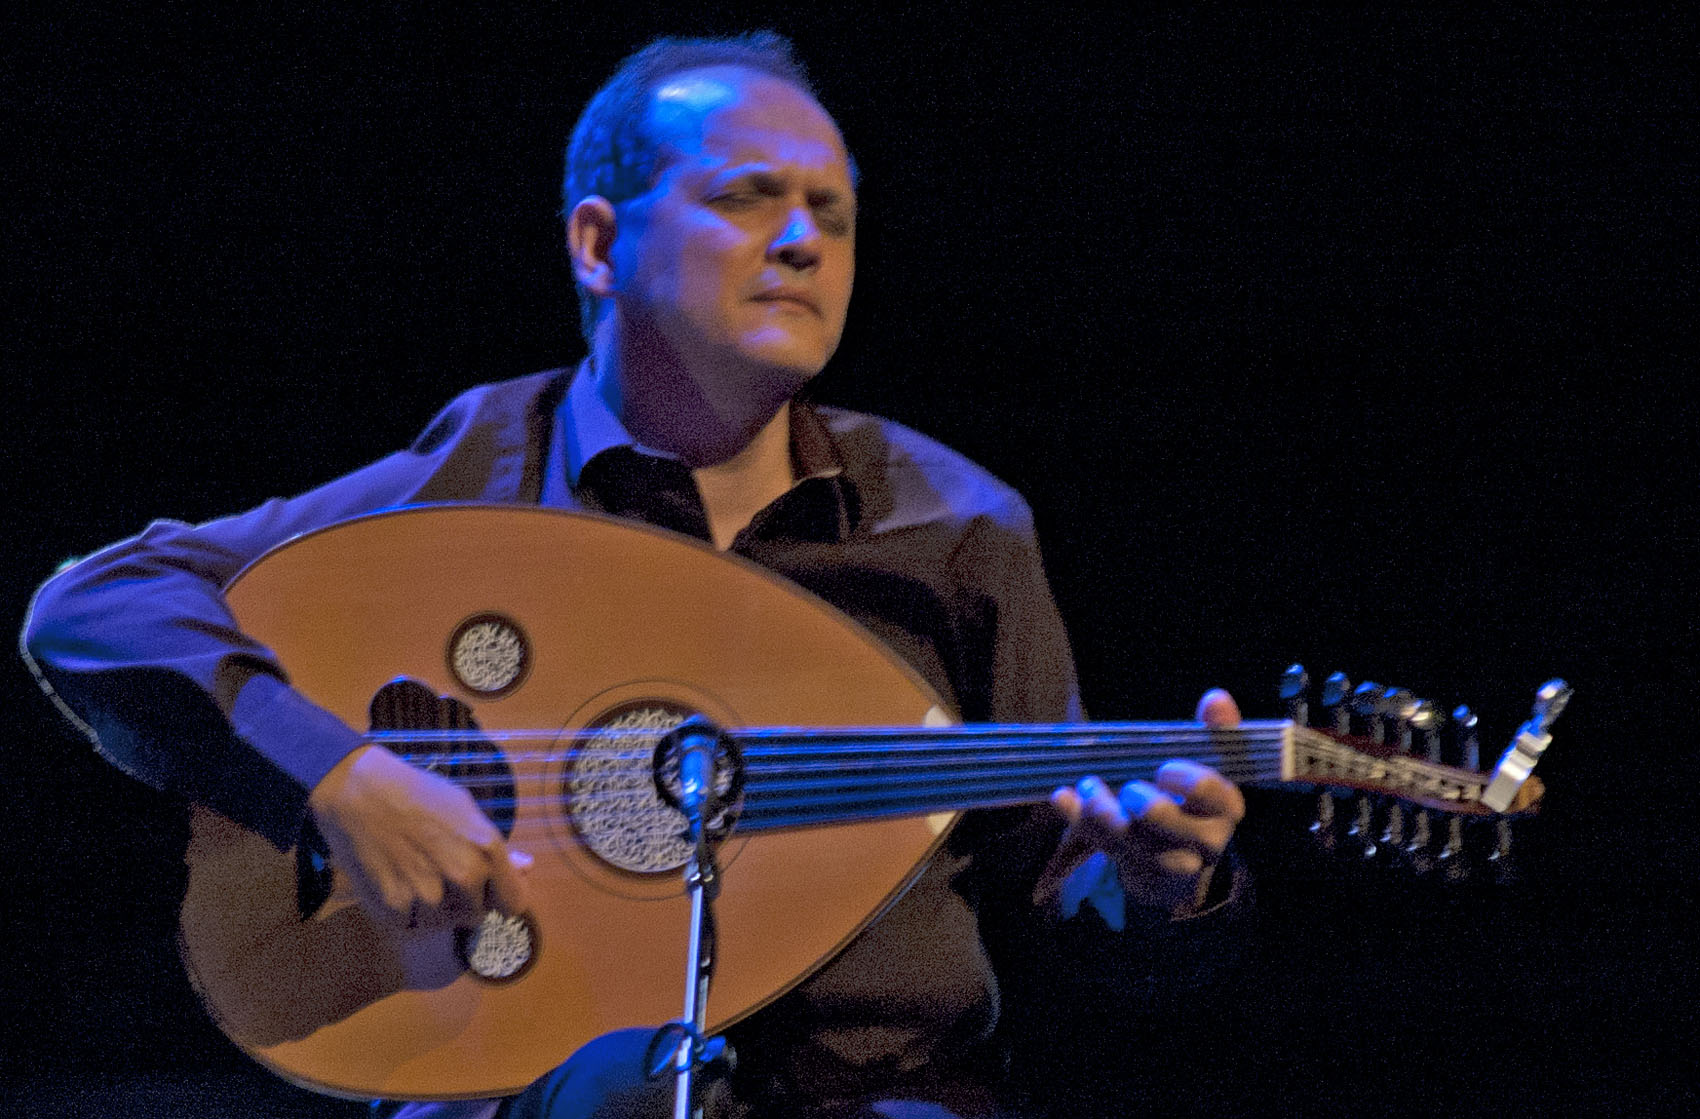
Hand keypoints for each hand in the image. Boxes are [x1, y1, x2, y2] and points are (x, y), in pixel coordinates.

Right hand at [307, 744, 531, 928]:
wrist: (359, 792)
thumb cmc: (418, 795)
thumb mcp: (466, 810)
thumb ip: (497, 847)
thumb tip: (526, 867)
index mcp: (487, 848)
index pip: (515, 902)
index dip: (503, 898)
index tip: (490, 892)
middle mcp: (464, 876)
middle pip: (479, 914)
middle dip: (466, 899)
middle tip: (441, 873)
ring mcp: (430, 895)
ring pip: (446, 922)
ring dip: (437, 909)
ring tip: (417, 875)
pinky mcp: (396, 909)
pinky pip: (414, 926)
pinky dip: (407, 913)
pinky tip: (398, 884)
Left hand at [1033, 689, 1246, 918]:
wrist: (1179, 854)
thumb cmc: (1190, 797)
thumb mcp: (1205, 763)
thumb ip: (1213, 731)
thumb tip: (1217, 698)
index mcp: (1225, 806)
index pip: (1214, 794)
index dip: (1189, 781)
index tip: (1162, 768)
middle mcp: (1205, 840)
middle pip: (1176, 828)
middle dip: (1148, 806)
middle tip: (1128, 788)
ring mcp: (1170, 862)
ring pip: (1138, 846)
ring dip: (1105, 814)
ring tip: (1088, 787)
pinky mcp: (1137, 872)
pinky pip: (1106, 850)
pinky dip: (1080, 821)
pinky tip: (1062, 798)